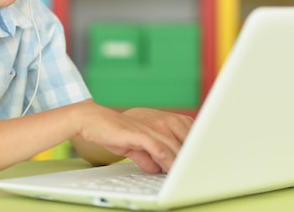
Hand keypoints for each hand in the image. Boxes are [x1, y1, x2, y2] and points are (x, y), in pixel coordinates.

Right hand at [73, 101, 193, 172]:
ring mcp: (148, 127)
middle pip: (182, 141)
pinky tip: (170, 165)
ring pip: (171, 145)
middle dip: (190, 157)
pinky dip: (165, 156)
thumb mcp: (134, 147)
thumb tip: (157, 168)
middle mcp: (158, 123)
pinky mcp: (137, 133)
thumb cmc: (113, 132)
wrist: (93, 120)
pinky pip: (155, 146)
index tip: (200, 162)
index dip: (193, 149)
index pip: (184, 136)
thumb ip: (147, 156)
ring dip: (180, 161)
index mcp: (160, 124)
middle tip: (198, 171)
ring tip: (187, 173)